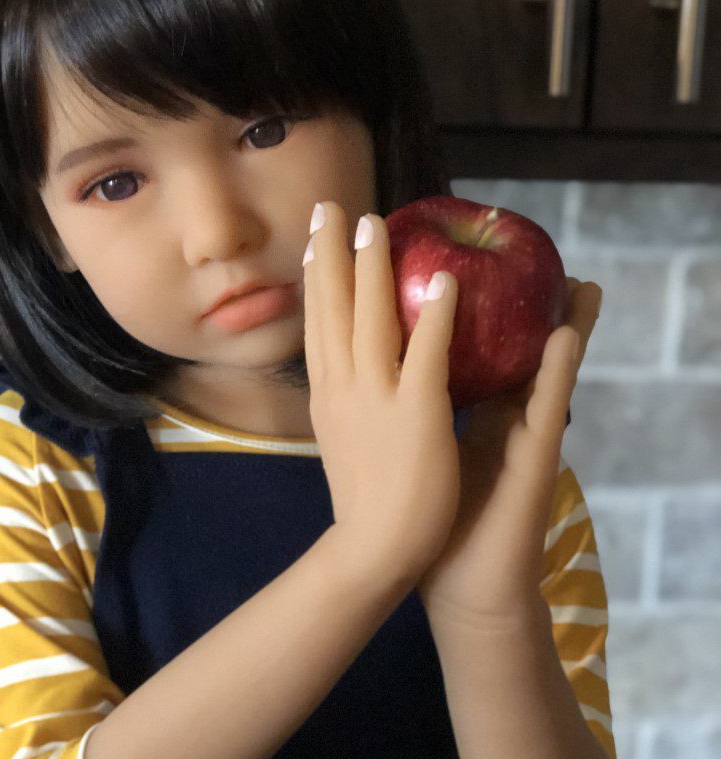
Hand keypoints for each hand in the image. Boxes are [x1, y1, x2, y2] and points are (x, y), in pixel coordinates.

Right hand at [303, 201, 461, 595]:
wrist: (372, 550)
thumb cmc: (366, 504)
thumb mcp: (342, 444)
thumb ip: (347, 407)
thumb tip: (346, 384)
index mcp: (328, 396)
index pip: (316, 326)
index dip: (314, 281)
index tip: (312, 243)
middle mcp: (343, 387)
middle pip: (331, 308)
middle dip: (331, 254)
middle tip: (331, 208)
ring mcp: (377, 397)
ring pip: (370, 318)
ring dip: (372, 266)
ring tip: (379, 223)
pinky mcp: (418, 412)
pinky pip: (426, 353)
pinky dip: (433, 315)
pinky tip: (445, 281)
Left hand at [416, 276, 602, 625]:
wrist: (455, 581)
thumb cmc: (431, 518)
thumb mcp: (410, 446)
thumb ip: (406, 408)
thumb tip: (375, 376)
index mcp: (460, 407)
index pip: (460, 344)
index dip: (458, 303)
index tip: (457, 262)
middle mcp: (494, 414)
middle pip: (505, 345)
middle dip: (517, 300)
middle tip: (528, 251)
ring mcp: (518, 435)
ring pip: (538, 368)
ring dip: (561, 321)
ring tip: (577, 280)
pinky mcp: (532, 459)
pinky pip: (544, 405)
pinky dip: (557, 369)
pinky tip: (567, 333)